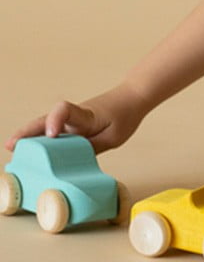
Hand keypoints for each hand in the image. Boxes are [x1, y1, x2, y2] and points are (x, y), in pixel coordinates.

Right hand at [5, 84, 146, 153]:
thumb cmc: (124, 116)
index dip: (54, 121)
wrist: (132, 98)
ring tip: (14, 150)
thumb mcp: (113, 138)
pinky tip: (31, 150)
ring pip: (45, 125)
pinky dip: (40, 138)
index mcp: (85, 116)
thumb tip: (71, 164)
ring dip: (29, 135)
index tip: (52, 135)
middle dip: (26, 132)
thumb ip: (92, 148)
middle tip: (11, 146)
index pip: (65, 110)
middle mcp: (73, 115)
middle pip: (45, 119)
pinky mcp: (71, 124)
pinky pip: (52, 130)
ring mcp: (70, 119)